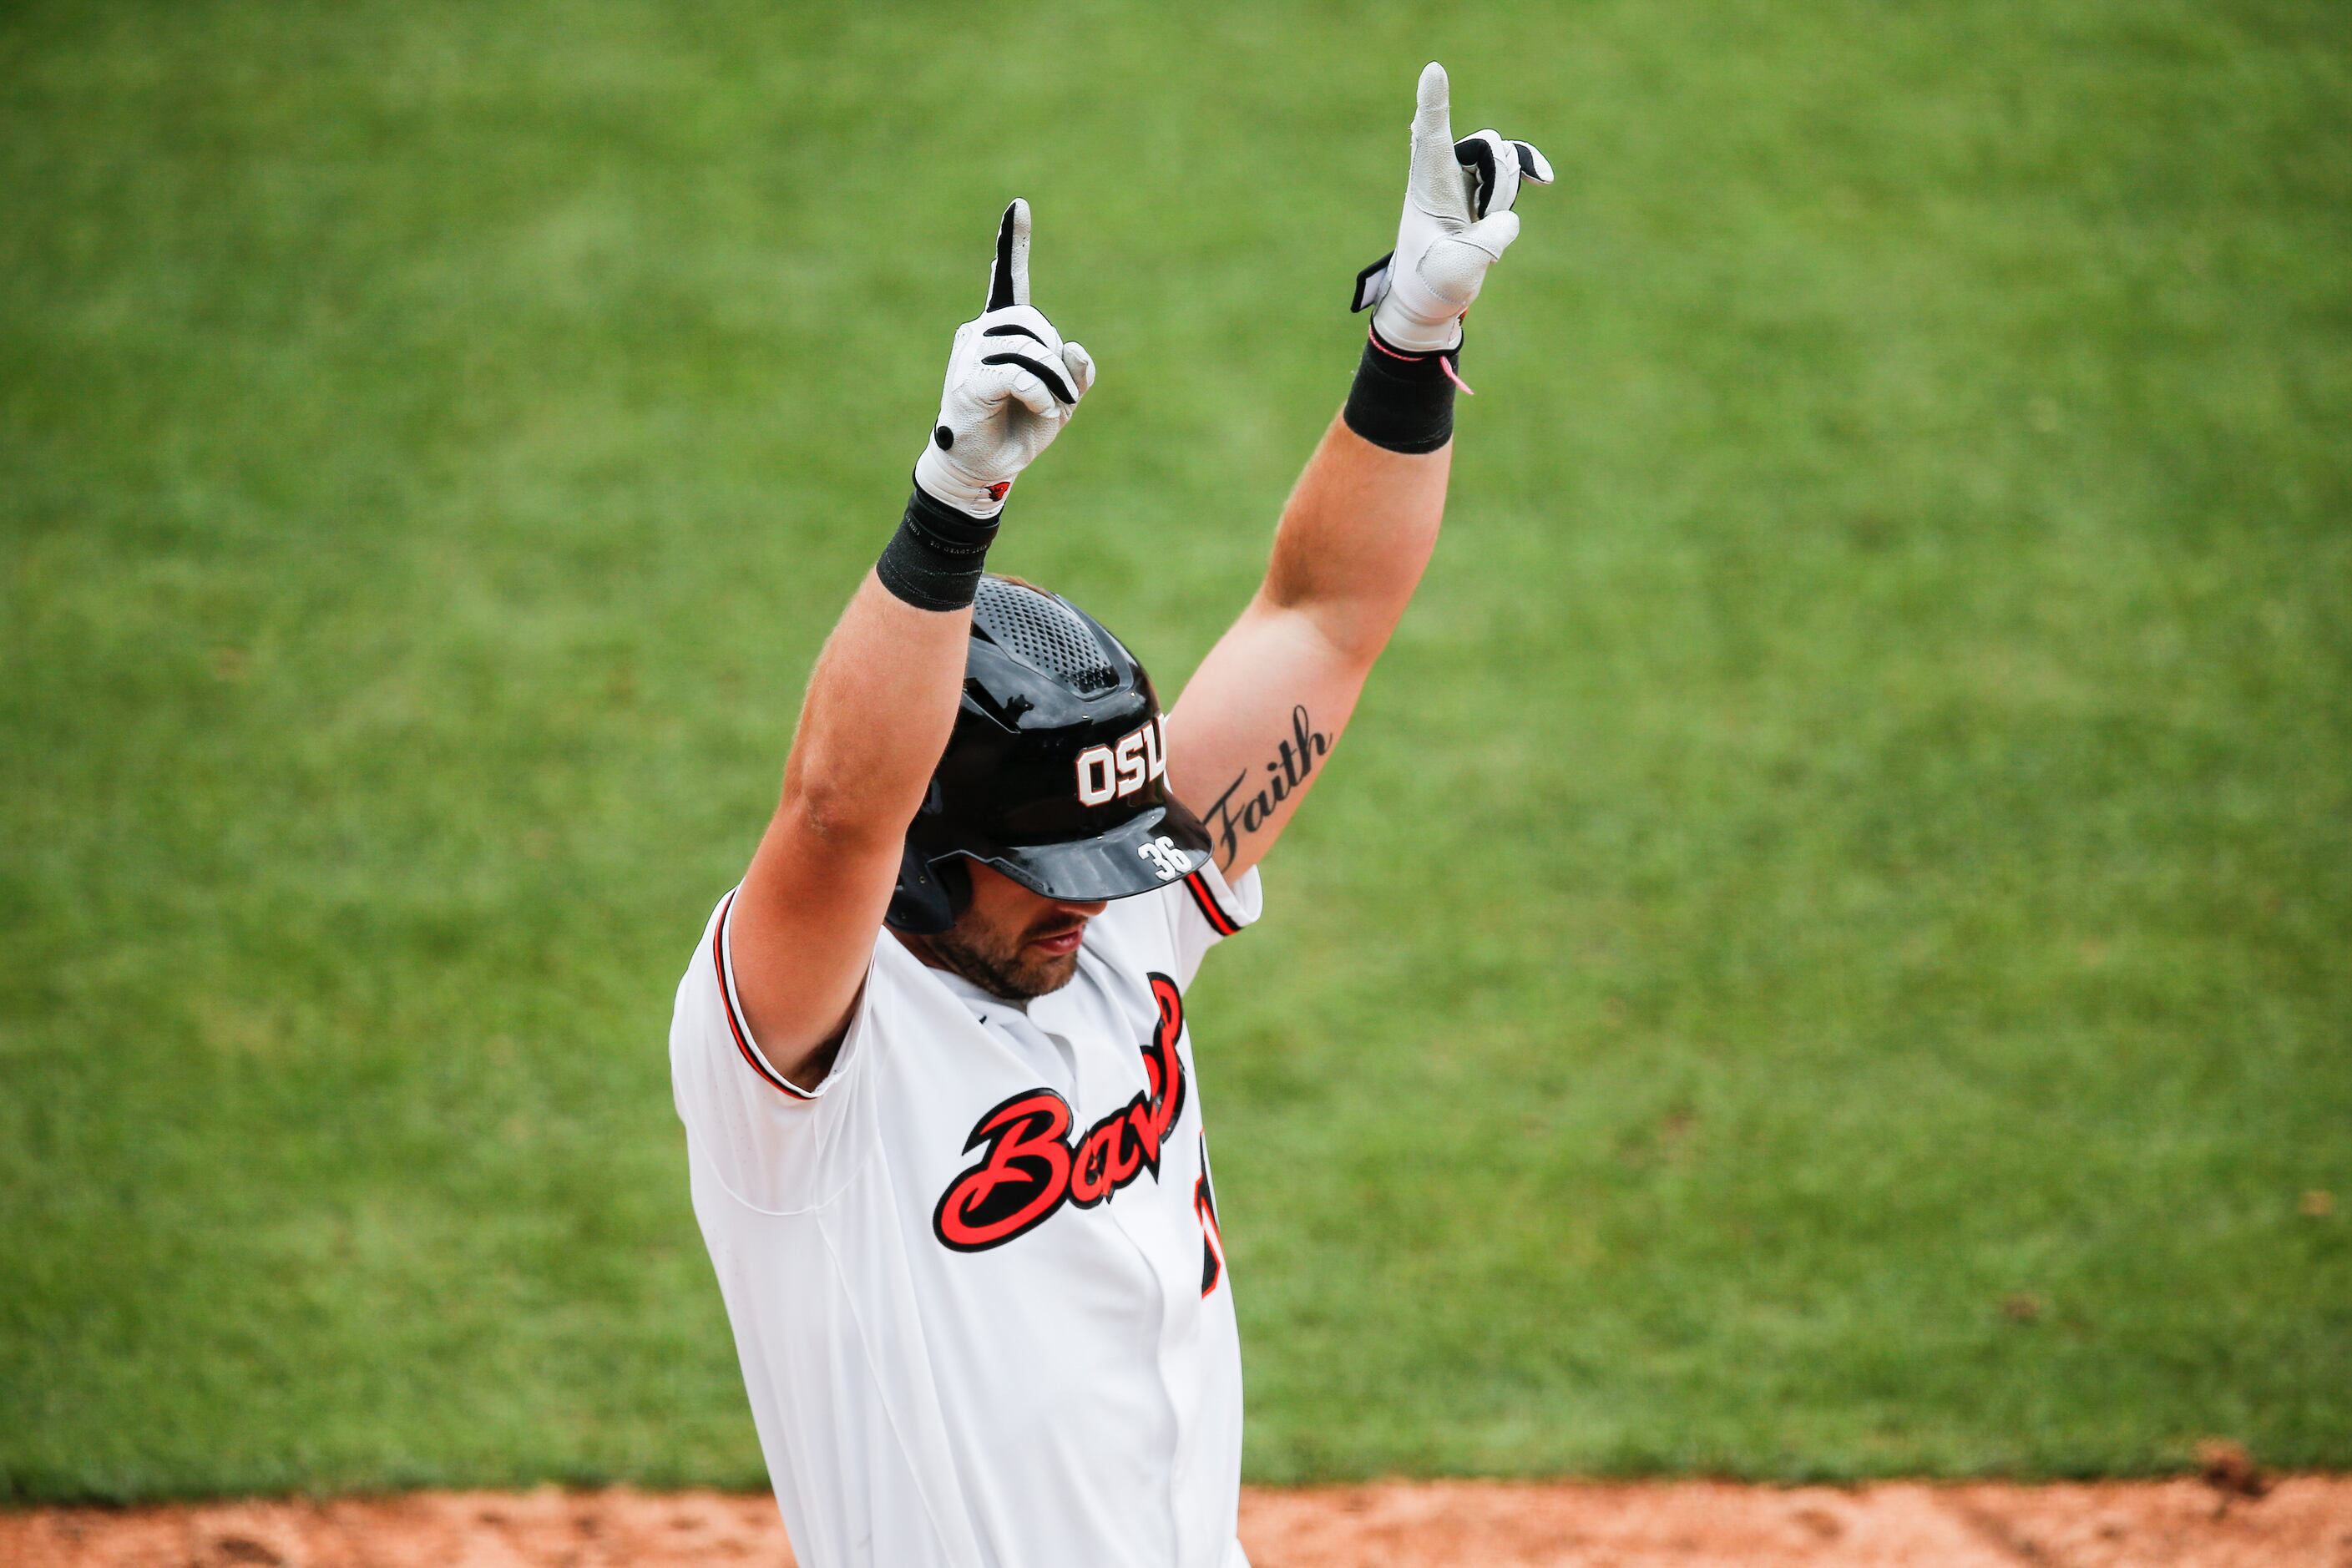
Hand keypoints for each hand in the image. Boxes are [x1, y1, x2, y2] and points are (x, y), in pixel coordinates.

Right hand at [912, 199, 1096, 518]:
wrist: (982, 468)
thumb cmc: (1018, 429)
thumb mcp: (1061, 398)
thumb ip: (1075, 370)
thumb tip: (1074, 347)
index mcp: (1000, 331)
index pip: (1008, 280)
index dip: (1012, 244)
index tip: (1019, 205)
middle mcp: (979, 333)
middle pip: (1035, 322)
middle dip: (1058, 361)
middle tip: (1062, 397)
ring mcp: (969, 356)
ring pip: (1030, 348)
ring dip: (1055, 383)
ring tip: (1052, 409)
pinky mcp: (969, 383)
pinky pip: (1017, 373)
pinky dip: (1040, 391)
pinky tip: (1043, 408)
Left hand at [1351, 63, 1551, 353]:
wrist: (1428, 299)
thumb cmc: (1431, 285)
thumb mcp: (1460, 269)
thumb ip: (1490, 240)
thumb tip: (1508, 218)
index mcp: (1427, 188)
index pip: (1430, 137)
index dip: (1434, 103)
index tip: (1433, 70)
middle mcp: (1443, 175)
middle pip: (1484, 147)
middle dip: (1499, 175)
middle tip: (1487, 218)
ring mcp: (1464, 180)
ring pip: (1502, 159)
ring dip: (1506, 191)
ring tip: (1483, 228)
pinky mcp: (1480, 190)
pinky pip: (1512, 167)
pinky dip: (1529, 170)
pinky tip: (1545, 179)